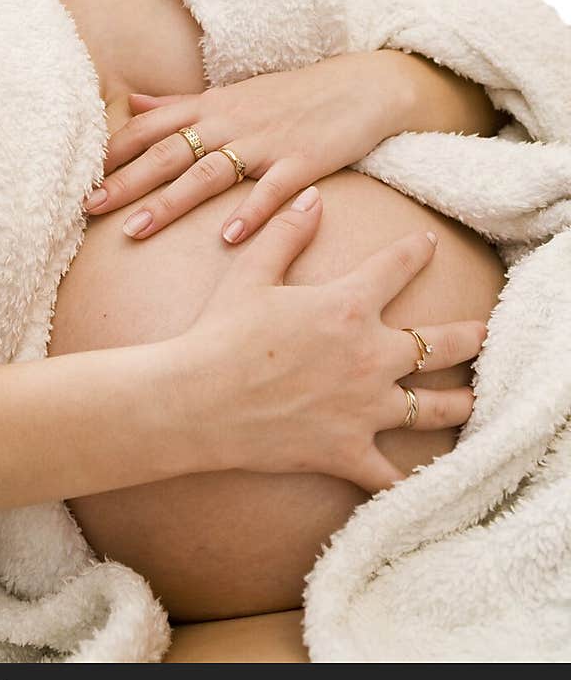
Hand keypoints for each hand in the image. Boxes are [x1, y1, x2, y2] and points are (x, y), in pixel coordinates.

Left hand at [83, 51, 410, 243]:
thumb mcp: (231, 94)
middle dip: (127, 181)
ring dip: (170, 202)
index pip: (151, 128)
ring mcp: (265, 143)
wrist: (361, 87)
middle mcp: (230, 123)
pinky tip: (228, 238)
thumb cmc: (292, 96)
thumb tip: (131, 103)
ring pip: (208, 173)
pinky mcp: (301, 162)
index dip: (115, 152)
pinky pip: (271, 190)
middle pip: (169, 153)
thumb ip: (178, 104)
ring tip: (136, 230)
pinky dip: (250, 213)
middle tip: (89, 208)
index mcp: (211, 108)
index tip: (79, 177)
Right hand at [173, 190, 485, 493]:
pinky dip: (409, 480)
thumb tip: (313, 197)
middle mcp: (370, 356)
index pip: (397, 267)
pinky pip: (391, 475)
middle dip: (470, 336)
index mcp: (348, 306)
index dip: (416, 251)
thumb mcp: (252, 271)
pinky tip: (424, 482)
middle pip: (440, 344)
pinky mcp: (349, 451)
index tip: (427, 243)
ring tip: (474, 399)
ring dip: (460, 402)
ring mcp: (365, 408)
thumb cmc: (220, 332)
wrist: (197, 400)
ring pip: (434, 408)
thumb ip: (287, 232)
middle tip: (484, 333)